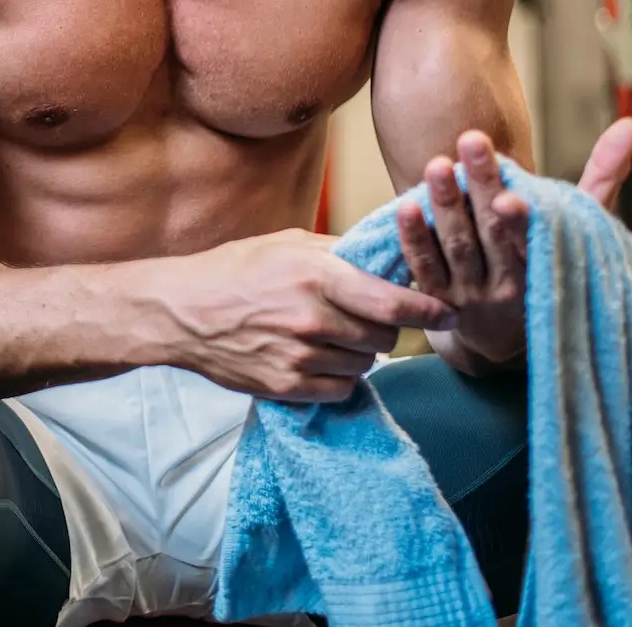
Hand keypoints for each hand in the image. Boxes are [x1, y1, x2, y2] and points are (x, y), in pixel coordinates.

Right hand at [158, 229, 457, 402]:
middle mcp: (312, 319)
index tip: (449, 313)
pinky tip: (319, 357)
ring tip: (332, 334)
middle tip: (368, 317)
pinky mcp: (287, 387)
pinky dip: (340, 376)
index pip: (392, 302)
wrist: (182, 312)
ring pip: (365, 364)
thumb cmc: (236, 269)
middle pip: (383, 336)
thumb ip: (341, 251)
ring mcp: (300, 357)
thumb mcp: (288, 243)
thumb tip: (389, 254)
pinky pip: (341, 388)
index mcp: (316, 276)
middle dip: (386, 328)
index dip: (429, 310)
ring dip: (360, 351)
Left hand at [397, 118, 631, 367]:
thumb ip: (603, 176)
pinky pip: (425, 268)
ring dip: (446, 206)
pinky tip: (404, 207)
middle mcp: (509, 285)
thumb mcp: (581, 229)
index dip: (521, 222)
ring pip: (457, 247)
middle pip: (492, 234)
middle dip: (481, 188)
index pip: (534, 243)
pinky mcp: (439, 299)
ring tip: (437, 165)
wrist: (506, 338)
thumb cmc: (551, 264)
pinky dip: (414, 239)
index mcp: (547, 266)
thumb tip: (630, 125)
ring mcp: (472, 294)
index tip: (510, 196)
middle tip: (471, 142)